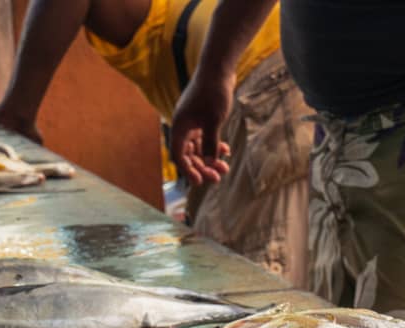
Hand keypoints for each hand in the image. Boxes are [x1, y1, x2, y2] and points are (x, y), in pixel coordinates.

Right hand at [170, 70, 233, 184]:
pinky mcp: (202, 118)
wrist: (219, 68)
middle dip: (202, 167)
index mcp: (180, 127)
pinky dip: (214, 146)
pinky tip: (226, 151)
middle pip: (189, 154)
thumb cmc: (213, 93)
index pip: (178, 156)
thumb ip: (210, 144)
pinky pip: (205, 138)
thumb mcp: (214, 122)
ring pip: (199, 147)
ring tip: (225, 168)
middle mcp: (184, 126)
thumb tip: (209, 164)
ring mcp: (193, 122)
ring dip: (210, 158)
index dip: (188, 170)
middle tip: (217, 177)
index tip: (199, 182)